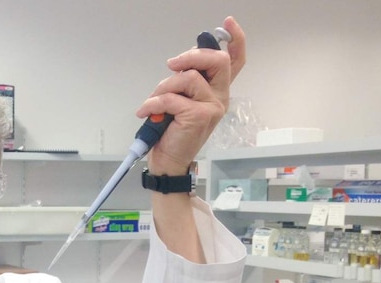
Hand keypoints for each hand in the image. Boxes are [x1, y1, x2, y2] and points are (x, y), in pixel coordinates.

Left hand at [138, 15, 246, 174]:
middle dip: (191, 57)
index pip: (235, 61)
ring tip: (154, 101)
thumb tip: (179, 61)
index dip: (235, 40)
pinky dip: (153, 103)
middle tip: (172, 64)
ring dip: (164, 87)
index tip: (227, 23)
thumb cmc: (171, 131)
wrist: (167, 161)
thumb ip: (185, 81)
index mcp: (216, 91)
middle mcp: (219, 97)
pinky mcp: (198, 116)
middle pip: (217, 61)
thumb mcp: (179, 100)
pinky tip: (146, 112)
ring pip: (188, 78)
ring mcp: (212, 107)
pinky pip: (171, 98)